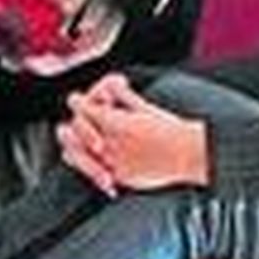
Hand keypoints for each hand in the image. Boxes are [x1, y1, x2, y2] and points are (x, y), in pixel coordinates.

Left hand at [57, 74, 208, 194]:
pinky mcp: (120, 177)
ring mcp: (112, 162)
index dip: (78, 101)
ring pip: (77, 156)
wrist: (188, 154)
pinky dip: (94, 170)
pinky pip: (97, 175)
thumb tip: (111, 81)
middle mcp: (109, 143)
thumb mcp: (144, 106)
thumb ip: (123, 95)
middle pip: (73, 132)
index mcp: (114, 121)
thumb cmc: (170, 130)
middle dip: (71, 126)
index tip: (77, 100)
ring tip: (76, 146)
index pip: (81, 107)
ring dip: (75, 148)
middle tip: (70, 126)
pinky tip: (99, 167)